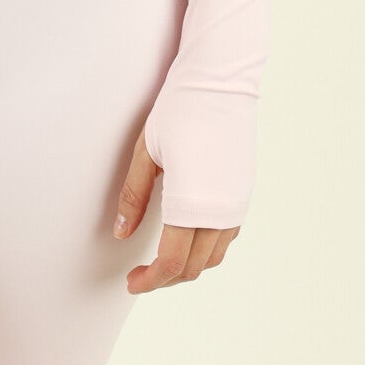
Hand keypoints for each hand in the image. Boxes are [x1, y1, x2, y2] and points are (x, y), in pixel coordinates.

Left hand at [112, 127, 239, 292]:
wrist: (221, 83)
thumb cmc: (180, 111)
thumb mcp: (146, 153)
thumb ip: (133, 197)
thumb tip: (121, 232)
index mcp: (192, 204)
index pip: (172, 263)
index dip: (150, 280)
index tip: (132, 282)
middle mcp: (220, 210)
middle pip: (193, 267)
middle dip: (165, 278)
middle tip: (141, 274)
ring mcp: (237, 203)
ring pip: (213, 256)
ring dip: (186, 265)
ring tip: (161, 258)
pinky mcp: (243, 192)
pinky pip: (226, 236)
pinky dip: (205, 247)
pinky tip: (187, 235)